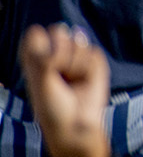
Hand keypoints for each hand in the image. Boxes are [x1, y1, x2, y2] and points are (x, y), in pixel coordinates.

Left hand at [16, 24, 110, 156]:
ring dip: (74, 63)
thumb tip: (76, 32)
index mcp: (35, 58)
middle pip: (58, 31)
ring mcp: (75, 56)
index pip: (34, 34)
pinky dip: (89, 68)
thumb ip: (51, 53)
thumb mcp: (41, 80)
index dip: (39, 46)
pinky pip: (93, 52)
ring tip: (71, 80)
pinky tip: (85, 80)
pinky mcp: (94, 61)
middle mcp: (54, 54)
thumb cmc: (51, 107)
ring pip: (78, 40)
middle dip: (60, 50)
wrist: (76, 124)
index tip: (41, 65)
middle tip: (59, 72)